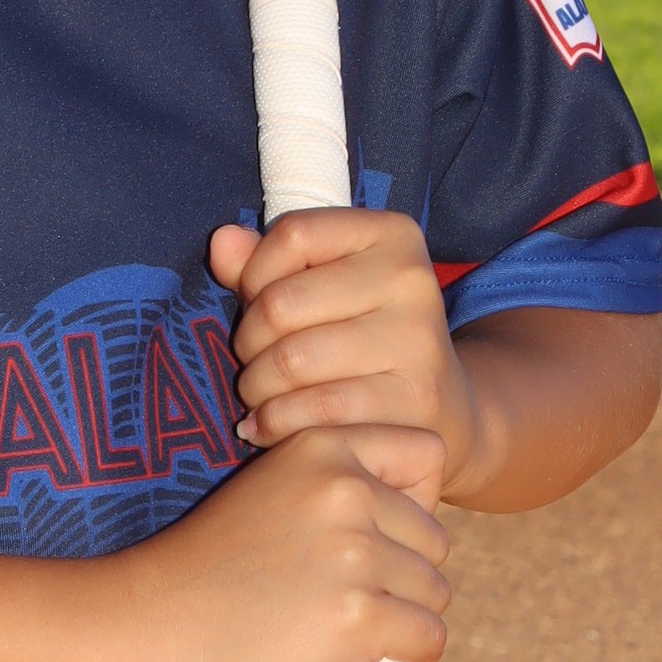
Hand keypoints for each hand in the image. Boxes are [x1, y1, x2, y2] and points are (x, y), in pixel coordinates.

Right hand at [122, 426, 449, 661]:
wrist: (144, 627)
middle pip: (433, 538)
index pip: (425, 455)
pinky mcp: (356, 616)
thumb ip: (318, 489)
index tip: (381, 538)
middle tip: (358, 602)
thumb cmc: (195, 572)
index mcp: (321, 446)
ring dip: (408, 618)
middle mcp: (345, 489)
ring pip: (435, 591)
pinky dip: (414, 656)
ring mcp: (353, 553)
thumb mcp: (263, 492)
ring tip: (361, 637)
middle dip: (407, 573)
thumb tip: (389, 528)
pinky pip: (428, 636)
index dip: (414, 502)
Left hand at [209, 210, 477, 513]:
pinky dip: (274, 423)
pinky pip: (313, 410)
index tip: (257, 304)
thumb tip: (222, 243)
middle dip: (248, 341)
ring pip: (290, 361)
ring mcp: (418, 339)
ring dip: (255, 388)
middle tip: (254, 363)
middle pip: (281, 303)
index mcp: (392, 235)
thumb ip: (263, 265)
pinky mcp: (414, 399)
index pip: (293, 234)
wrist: (440, 411)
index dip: (253, 274)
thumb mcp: (319, 289)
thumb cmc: (360, 340)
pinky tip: (268, 427)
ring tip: (259, 396)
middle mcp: (412, 278)